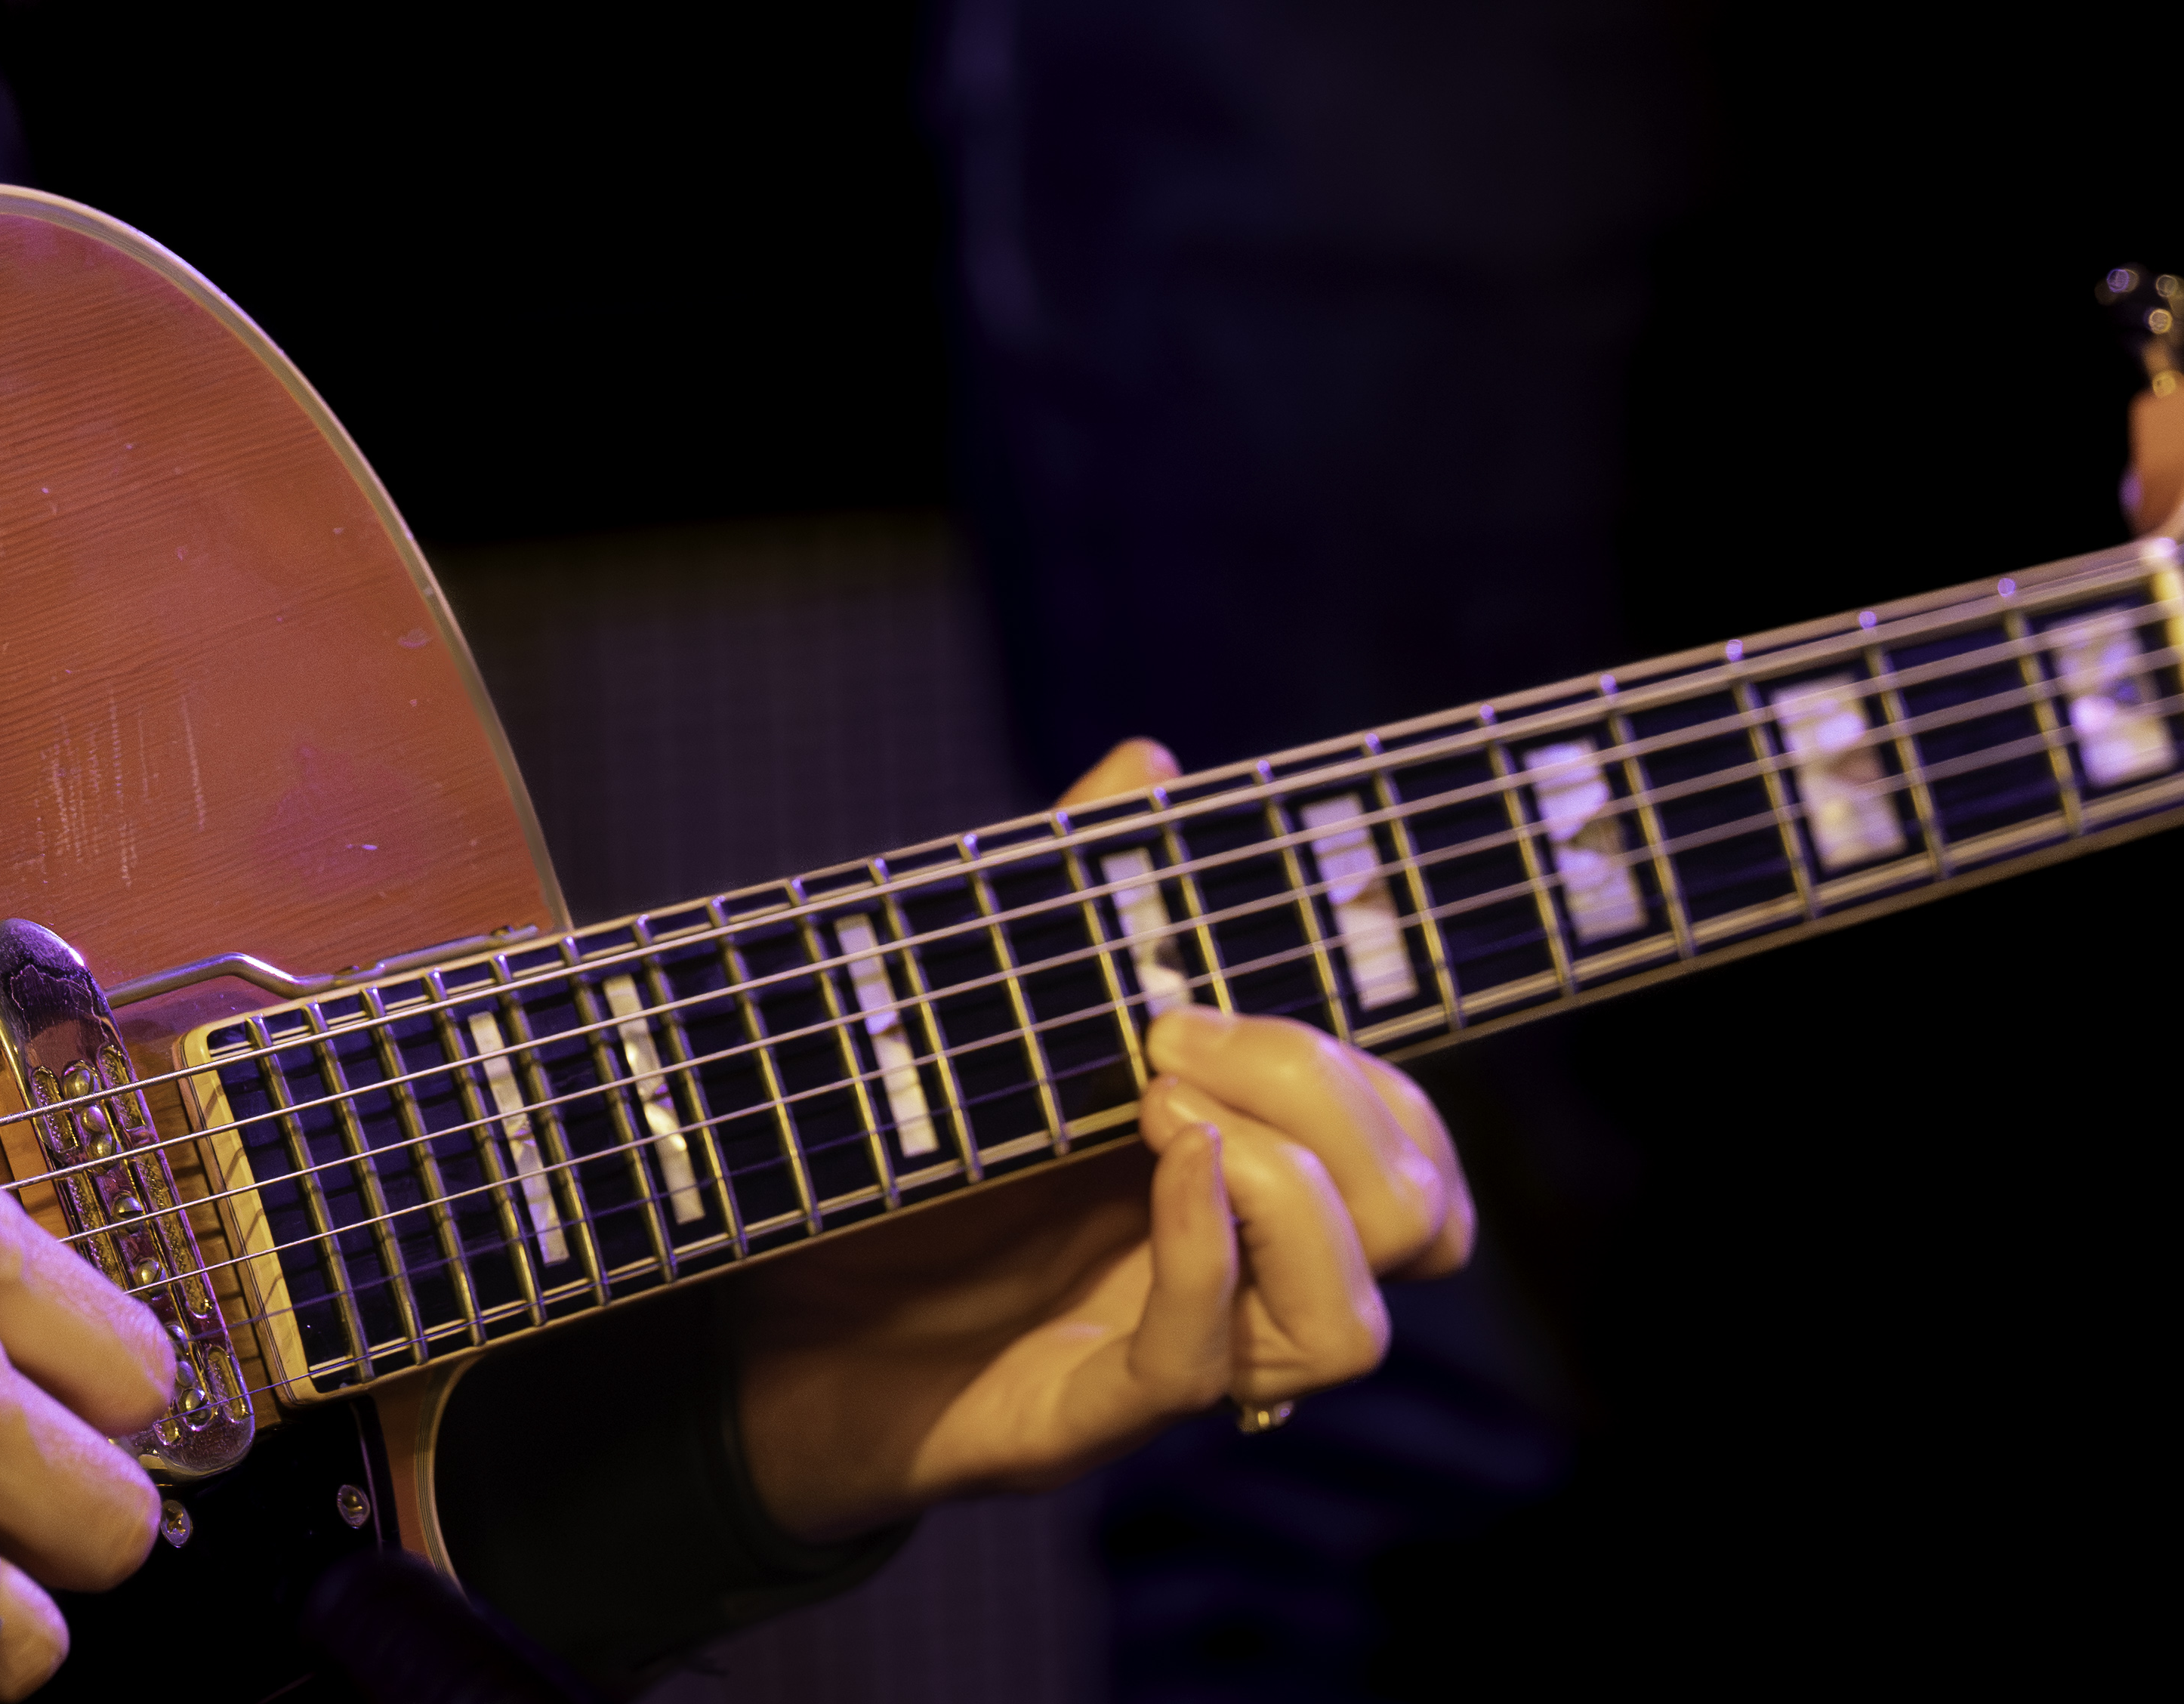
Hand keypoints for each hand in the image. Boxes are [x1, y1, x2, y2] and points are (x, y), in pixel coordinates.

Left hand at [725, 743, 1474, 1542]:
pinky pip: (1198, 1362)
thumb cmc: (897, 1164)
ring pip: (1351, 1326)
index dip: (1365, 1074)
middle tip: (1171, 1039)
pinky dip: (1202, 1253)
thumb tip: (1150, 763)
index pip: (1415, 1155)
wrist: (763, 1305)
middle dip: (1330, 1100)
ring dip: (1285, 1191)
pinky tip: (1166, 1160)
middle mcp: (1240, 1286)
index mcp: (1246, 1189)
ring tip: (1159, 1106)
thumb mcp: (992, 1014)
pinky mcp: (1080, 1420)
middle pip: (1419, 1224)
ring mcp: (1170, 1362)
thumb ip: (1076, 896)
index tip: (1199, 993)